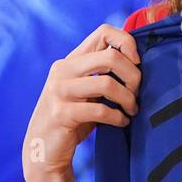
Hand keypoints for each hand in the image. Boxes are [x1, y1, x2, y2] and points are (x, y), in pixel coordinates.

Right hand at [22, 23, 140, 181]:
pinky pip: (100, 110)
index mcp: (70, 60)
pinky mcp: (61, 114)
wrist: (43, 149)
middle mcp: (62, 70)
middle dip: (133, 76)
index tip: (137, 64)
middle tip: (136, 93)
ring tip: (131, 109)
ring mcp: (59, 91)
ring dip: (127, 99)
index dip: (127, 43)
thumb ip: (102, 73)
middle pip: (111, 57)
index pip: (104, 32)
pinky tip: (122, 122)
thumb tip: (138, 61)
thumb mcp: (85, 89)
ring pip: (107, 84)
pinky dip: (118, 117)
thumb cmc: (73, 118)